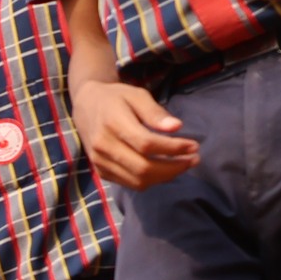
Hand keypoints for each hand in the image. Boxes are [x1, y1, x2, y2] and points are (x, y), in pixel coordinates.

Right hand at [71, 78, 197, 190]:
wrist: (86, 106)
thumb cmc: (116, 98)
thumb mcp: (137, 96)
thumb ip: (155, 113)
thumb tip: (177, 127)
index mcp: (113, 124)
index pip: (147, 144)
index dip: (173, 148)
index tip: (194, 146)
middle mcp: (104, 147)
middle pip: (143, 168)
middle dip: (174, 167)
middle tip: (194, 159)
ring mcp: (100, 162)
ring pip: (138, 181)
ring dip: (165, 177)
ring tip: (182, 165)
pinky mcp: (101, 172)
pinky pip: (130, 183)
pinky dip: (151, 180)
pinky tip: (164, 170)